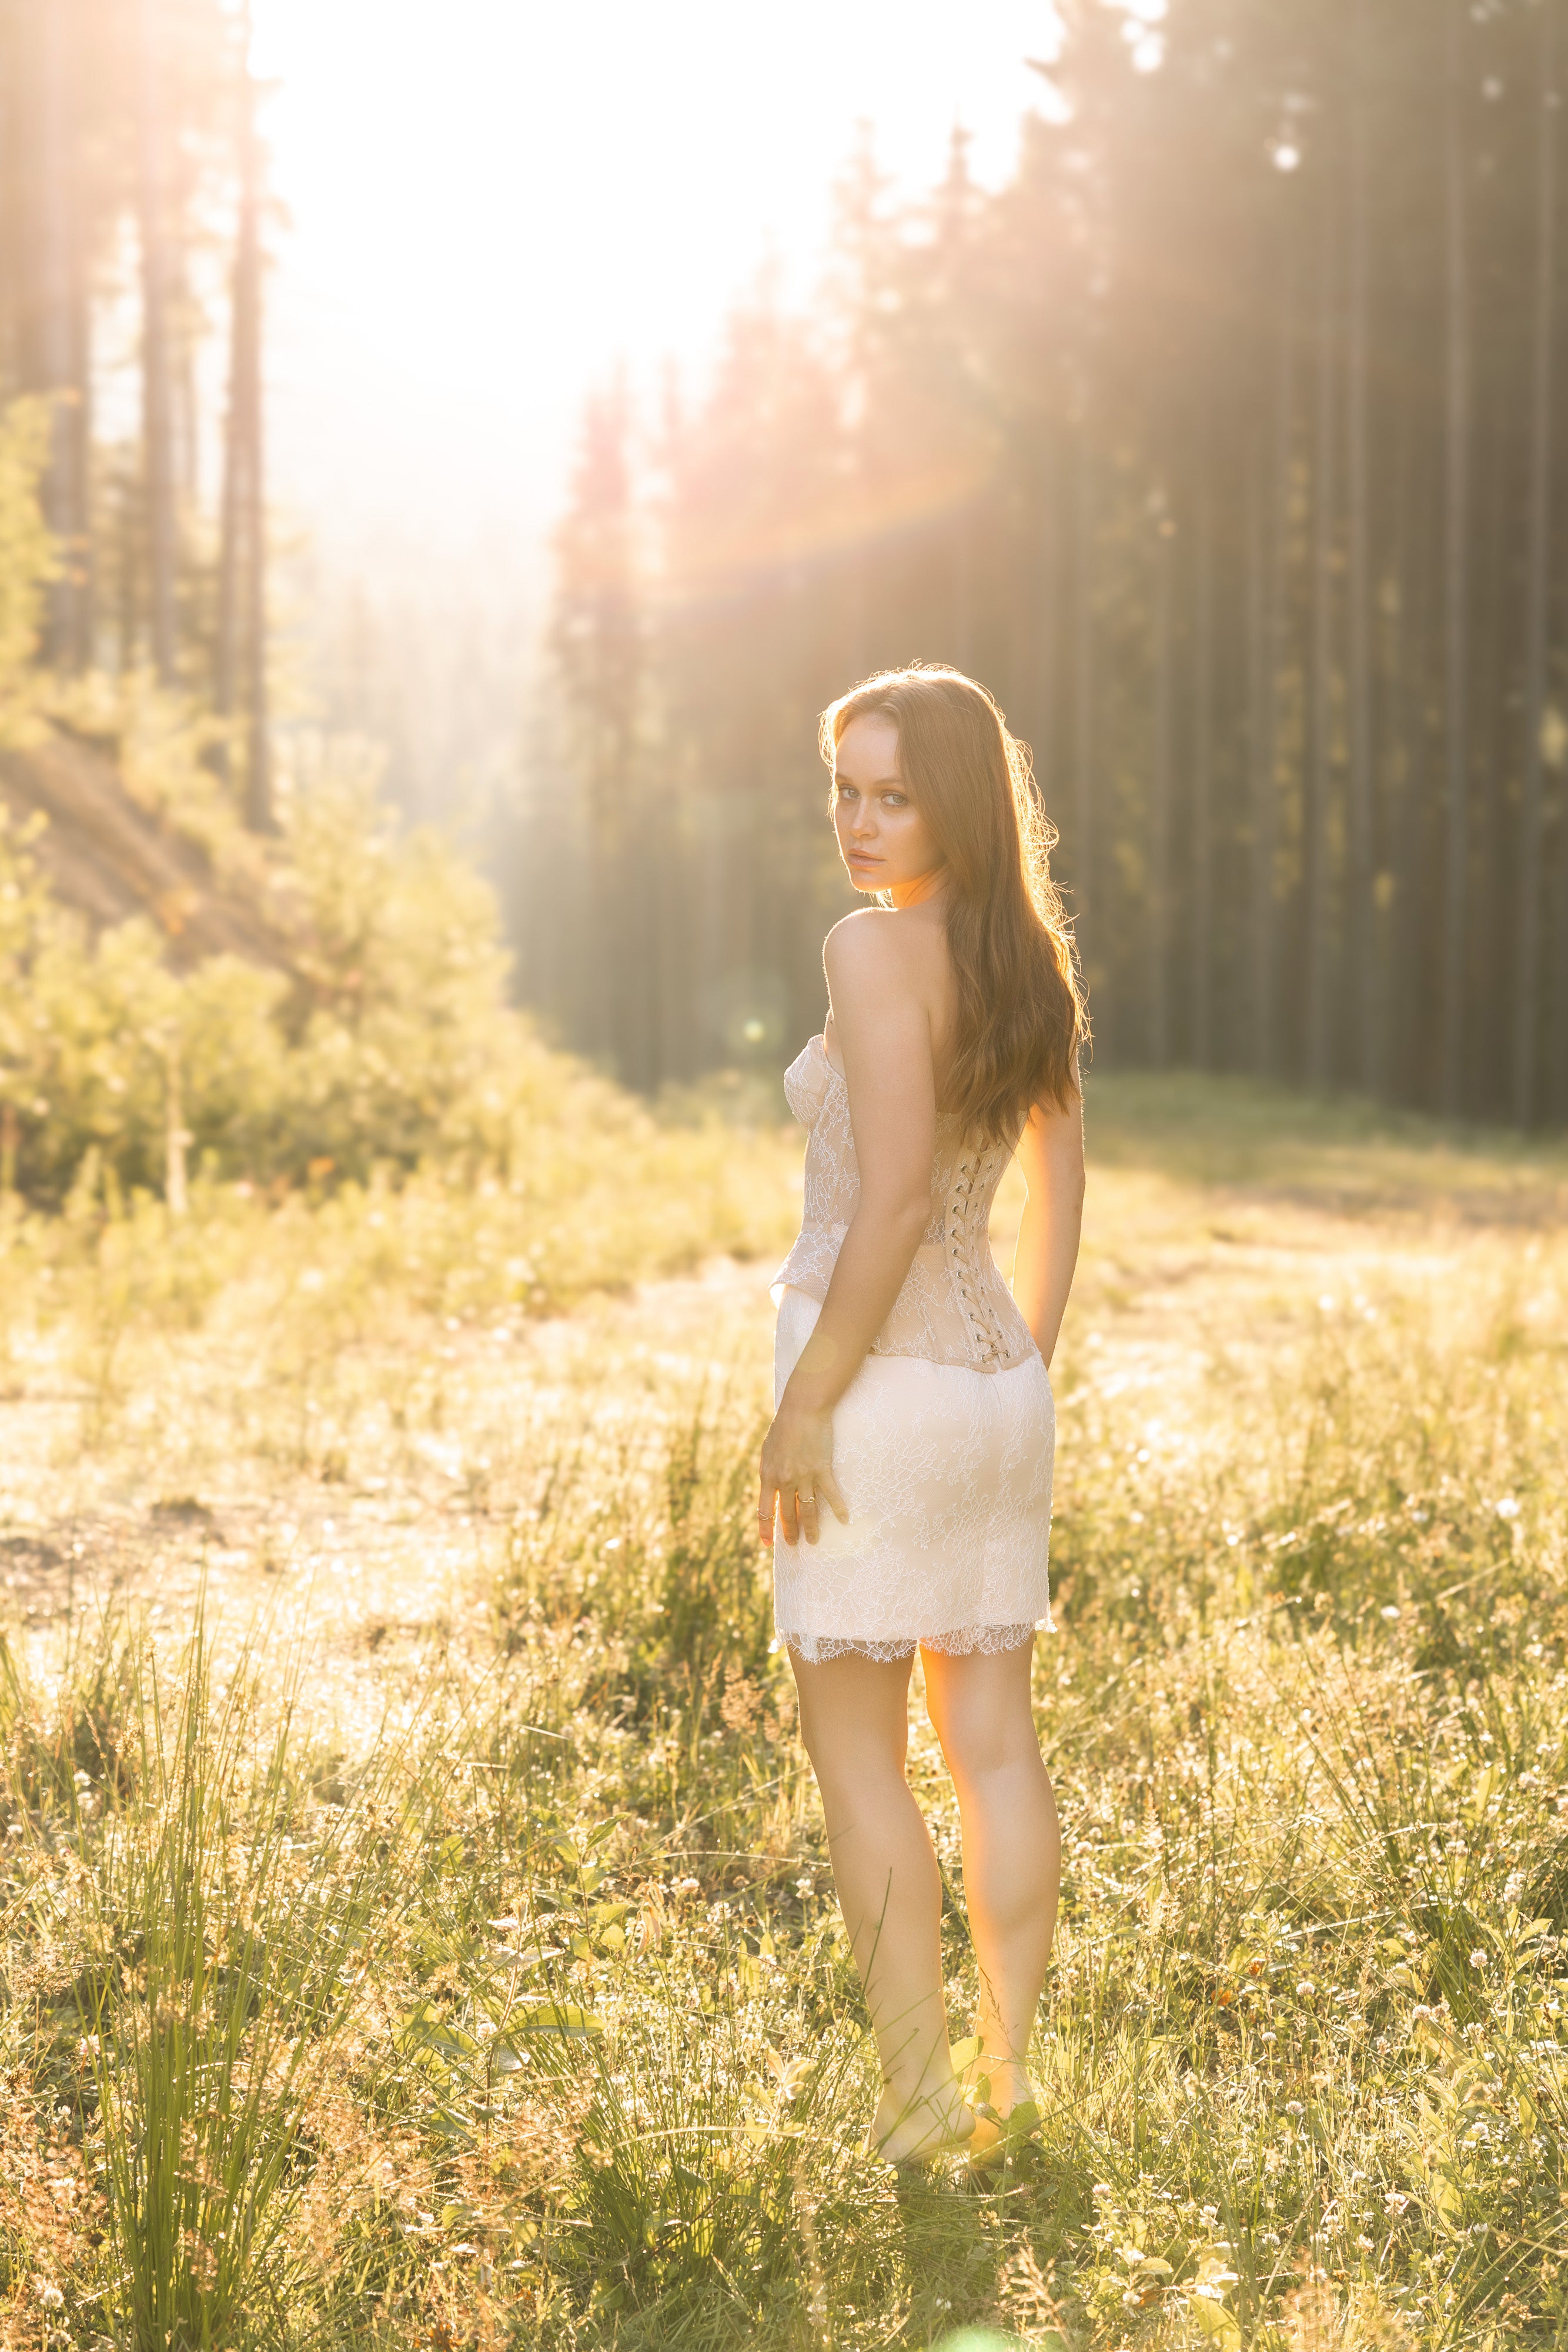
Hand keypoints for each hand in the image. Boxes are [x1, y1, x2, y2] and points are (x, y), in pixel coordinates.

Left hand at [757, 1397, 848, 1548]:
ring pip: (809, 1510)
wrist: (802, 1409)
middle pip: (788, 1513)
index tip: (767, 1543)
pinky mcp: (822, 1469)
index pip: (764, 1509)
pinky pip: (831, 1495)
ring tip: (814, 1541)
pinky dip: (838, 1508)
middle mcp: (785, 1480)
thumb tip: (770, 1486)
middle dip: (790, 1532)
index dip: (765, 1528)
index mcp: (768, 1475)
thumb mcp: (768, 1449)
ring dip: (812, 1528)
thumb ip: (769, 1470)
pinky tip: (843, 1520)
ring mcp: (804, 1476)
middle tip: (794, 1545)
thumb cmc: (784, 1426)